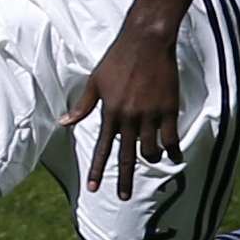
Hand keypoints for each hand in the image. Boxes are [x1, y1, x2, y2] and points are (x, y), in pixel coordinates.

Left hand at [60, 16, 183, 199]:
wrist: (146, 42)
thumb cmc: (117, 59)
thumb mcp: (94, 81)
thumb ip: (82, 106)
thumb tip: (64, 123)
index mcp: (109, 112)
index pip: (101, 147)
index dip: (97, 169)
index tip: (92, 188)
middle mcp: (128, 117)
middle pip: (126, 156)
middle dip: (124, 178)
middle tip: (123, 197)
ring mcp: (150, 114)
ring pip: (151, 150)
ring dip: (152, 159)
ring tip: (154, 160)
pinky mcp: (169, 109)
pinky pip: (172, 138)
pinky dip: (173, 150)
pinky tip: (174, 156)